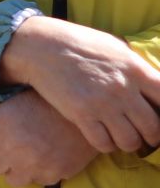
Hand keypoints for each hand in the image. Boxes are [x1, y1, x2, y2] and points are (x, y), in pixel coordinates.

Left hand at [0, 90, 96, 186]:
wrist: (85, 110)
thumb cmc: (45, 101)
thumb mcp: (12, 102)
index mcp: (0, 123)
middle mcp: (14, 146)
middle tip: (5, 147)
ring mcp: (35, 163)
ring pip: (11, 180)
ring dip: (15, 169)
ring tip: (25, 154)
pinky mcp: (54, 174)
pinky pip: (36, 182)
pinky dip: (37, 173)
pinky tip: (44, 156)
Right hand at [1, 15, 159, 153]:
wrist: (39, 45)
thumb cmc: (76, 42)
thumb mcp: (113, 46)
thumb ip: (135, 67)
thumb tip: (153, 85)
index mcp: (134, 68)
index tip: (159, 116)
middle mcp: (122, 88)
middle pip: (153, 127)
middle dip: (151, 136)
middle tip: (143, 135)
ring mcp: (102, 103)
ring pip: (130, 141)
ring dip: (129, 143)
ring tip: (122, 137)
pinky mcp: (81, 115)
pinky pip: (104, 144)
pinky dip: (106, 145)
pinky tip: (102, 137)